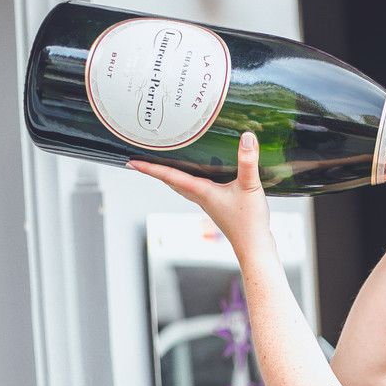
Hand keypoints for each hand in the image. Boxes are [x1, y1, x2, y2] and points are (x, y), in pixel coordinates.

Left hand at [128, 131, 273, 256]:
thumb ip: (248, 162)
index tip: (131, 162)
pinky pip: (196, 190)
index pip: (170, 176)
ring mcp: (208, 203)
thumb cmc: (249, 222)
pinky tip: (198, 175)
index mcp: (202, 191)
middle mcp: (201, 197)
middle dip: (155, 171)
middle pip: (171, 182)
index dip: (150, 168)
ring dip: (170, 176)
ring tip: (160, 165)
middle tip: (139, 161)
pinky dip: (188, 180)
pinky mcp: (218, 206)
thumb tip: (246, 138)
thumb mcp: (249, 187)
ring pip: (182, 186)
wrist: (254, 247)